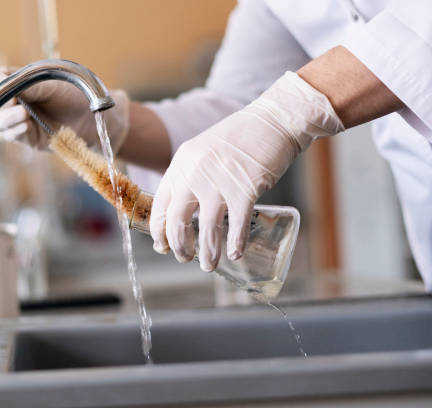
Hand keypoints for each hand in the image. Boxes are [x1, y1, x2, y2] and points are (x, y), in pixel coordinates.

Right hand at [0, 67, 128, 149]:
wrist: (99, 118)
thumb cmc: (78, 94)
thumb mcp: (51, 82)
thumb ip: (24, 83)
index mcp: (18, 80)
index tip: (5, 86)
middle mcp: (14, 100)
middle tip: (14, 104)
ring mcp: (19, 120)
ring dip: (4, 119)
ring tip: (24, 115)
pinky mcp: (29, 138)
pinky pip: (11, 136)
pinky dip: (15, 130)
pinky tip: (26, 124)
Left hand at [149, 71, 343, 270]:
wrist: (272, 121)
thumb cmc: (240, 139)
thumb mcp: (203, 153)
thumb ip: (191, 177)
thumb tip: (185, 212)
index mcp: (180, 164)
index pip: (161, 205)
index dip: (159, 231)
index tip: (164, 246)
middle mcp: (194, 173)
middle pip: (178, 221)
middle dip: (180, 247)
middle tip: (186, 259)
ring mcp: (220, 182)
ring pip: (207, 229)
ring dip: (207, 253)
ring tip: (209, 265)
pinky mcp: (245, 188)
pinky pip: (237, 225)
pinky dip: (235, 243)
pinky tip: (235, 253)